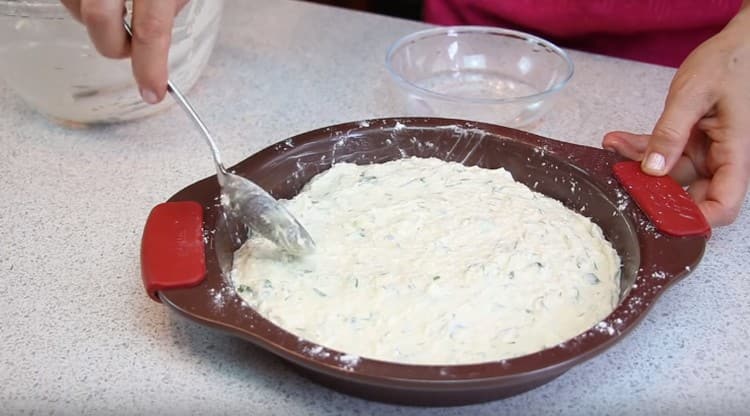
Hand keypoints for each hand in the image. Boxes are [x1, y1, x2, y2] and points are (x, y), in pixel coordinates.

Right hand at [61, 0, 188, 103]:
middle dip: (114, 44)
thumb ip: (166, 12)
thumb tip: (152, 46)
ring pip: (77, 9)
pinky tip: (105, 3)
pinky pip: (68, 0)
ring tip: (118, 12)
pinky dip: (83, 8)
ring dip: (100, 24)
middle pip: (99, 18)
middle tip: (131, 46)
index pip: (150, 28)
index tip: (152, 93)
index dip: (150, 66)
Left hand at [603, 6, 749, 226]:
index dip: (697, 220)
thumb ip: (671, 132)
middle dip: (654, 193)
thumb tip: (653, 169)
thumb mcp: (693, 95)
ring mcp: (703, 152)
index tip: (663, 220)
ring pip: (668, 174)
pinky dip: (640, 149)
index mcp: (734, 153)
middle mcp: (720, 158)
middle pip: (691, 195)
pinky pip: (661, 154)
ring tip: (614, 148)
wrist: (735, 46)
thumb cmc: (727, 64)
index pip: (723, 204)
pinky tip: (617, 141)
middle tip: (624, 183)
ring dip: (639, 165)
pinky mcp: (688, 142)